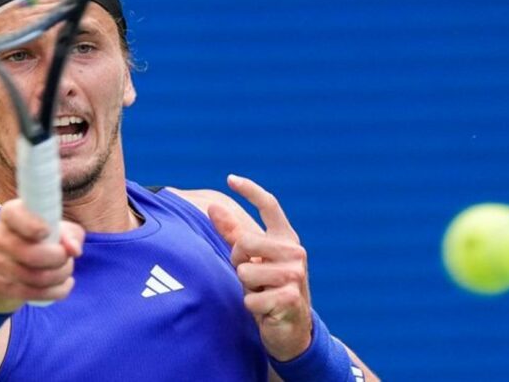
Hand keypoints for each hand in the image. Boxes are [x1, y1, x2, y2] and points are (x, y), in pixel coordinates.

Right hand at [0, 199, 84, 312]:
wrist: (0, 273)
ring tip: (66, 273)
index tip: (47, 232)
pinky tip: (63, 286)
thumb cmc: (35, 244)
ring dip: (59, 276)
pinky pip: (29, 293)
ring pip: (34, 276)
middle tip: (68, 259)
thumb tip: (74, 249)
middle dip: (59, 259)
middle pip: (31, 253)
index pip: (15, 214)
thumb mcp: (56, 232)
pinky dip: (55, 292)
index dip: (34, 225)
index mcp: (10, 214)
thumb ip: (70, 235)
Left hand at [208, 175, 312, 360]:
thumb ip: (233, 234)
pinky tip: (266, 310)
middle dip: (239, 262)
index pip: (270, 205)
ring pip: (245, 271)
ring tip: (262, 294)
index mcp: (286, 238)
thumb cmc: (269, 288)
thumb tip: (213, 206)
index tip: (230, 178)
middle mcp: (295, 251)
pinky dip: (252, 307)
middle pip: (244, 242)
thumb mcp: (253, 259)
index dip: (250, 189)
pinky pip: (250, 298)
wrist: (293, 330)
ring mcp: (295, 274)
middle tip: (253, 278)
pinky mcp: (291, 297)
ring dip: (247, 288)